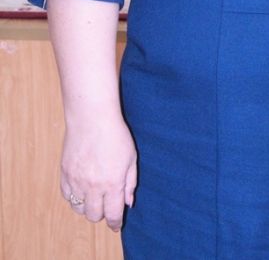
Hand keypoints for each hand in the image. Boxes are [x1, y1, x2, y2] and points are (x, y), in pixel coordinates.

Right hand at [60, 113, 136, 231]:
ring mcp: (76, 181)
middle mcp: (93, 187)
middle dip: (102, 213)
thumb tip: (128, 202)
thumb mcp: (131, 158)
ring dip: (87, 206)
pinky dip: (74, 197)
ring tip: (94, 194)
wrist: (91, 117)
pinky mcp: (64, 174)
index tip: (116, 225)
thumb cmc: (115, 134)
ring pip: (79, 209)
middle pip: (94, 216)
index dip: (115, 223)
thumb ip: (130, 182)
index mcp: (112, 184)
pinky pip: (67, 196)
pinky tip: (81, 187)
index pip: (113, 214)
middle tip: (107, 203)